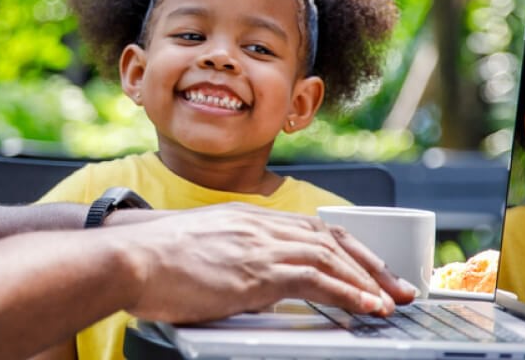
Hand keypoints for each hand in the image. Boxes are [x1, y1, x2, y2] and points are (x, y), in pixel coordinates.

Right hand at [117, 203, 416, 323]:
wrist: (127, 257)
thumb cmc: (147, 261)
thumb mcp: (196, 251)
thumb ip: (228, 261)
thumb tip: (245, 285)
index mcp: (243, 218)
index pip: (308, 227)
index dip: (344, 246)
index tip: (366, 266)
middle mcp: (257, 224)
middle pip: (330, 236)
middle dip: (369, 262)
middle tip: (397, 284)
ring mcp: (259, 244)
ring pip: (331, 255)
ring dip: (368, 280)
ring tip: (392, 301)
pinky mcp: (258, 270)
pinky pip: (319, 278)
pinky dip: (350, 292)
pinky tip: (368, 306)